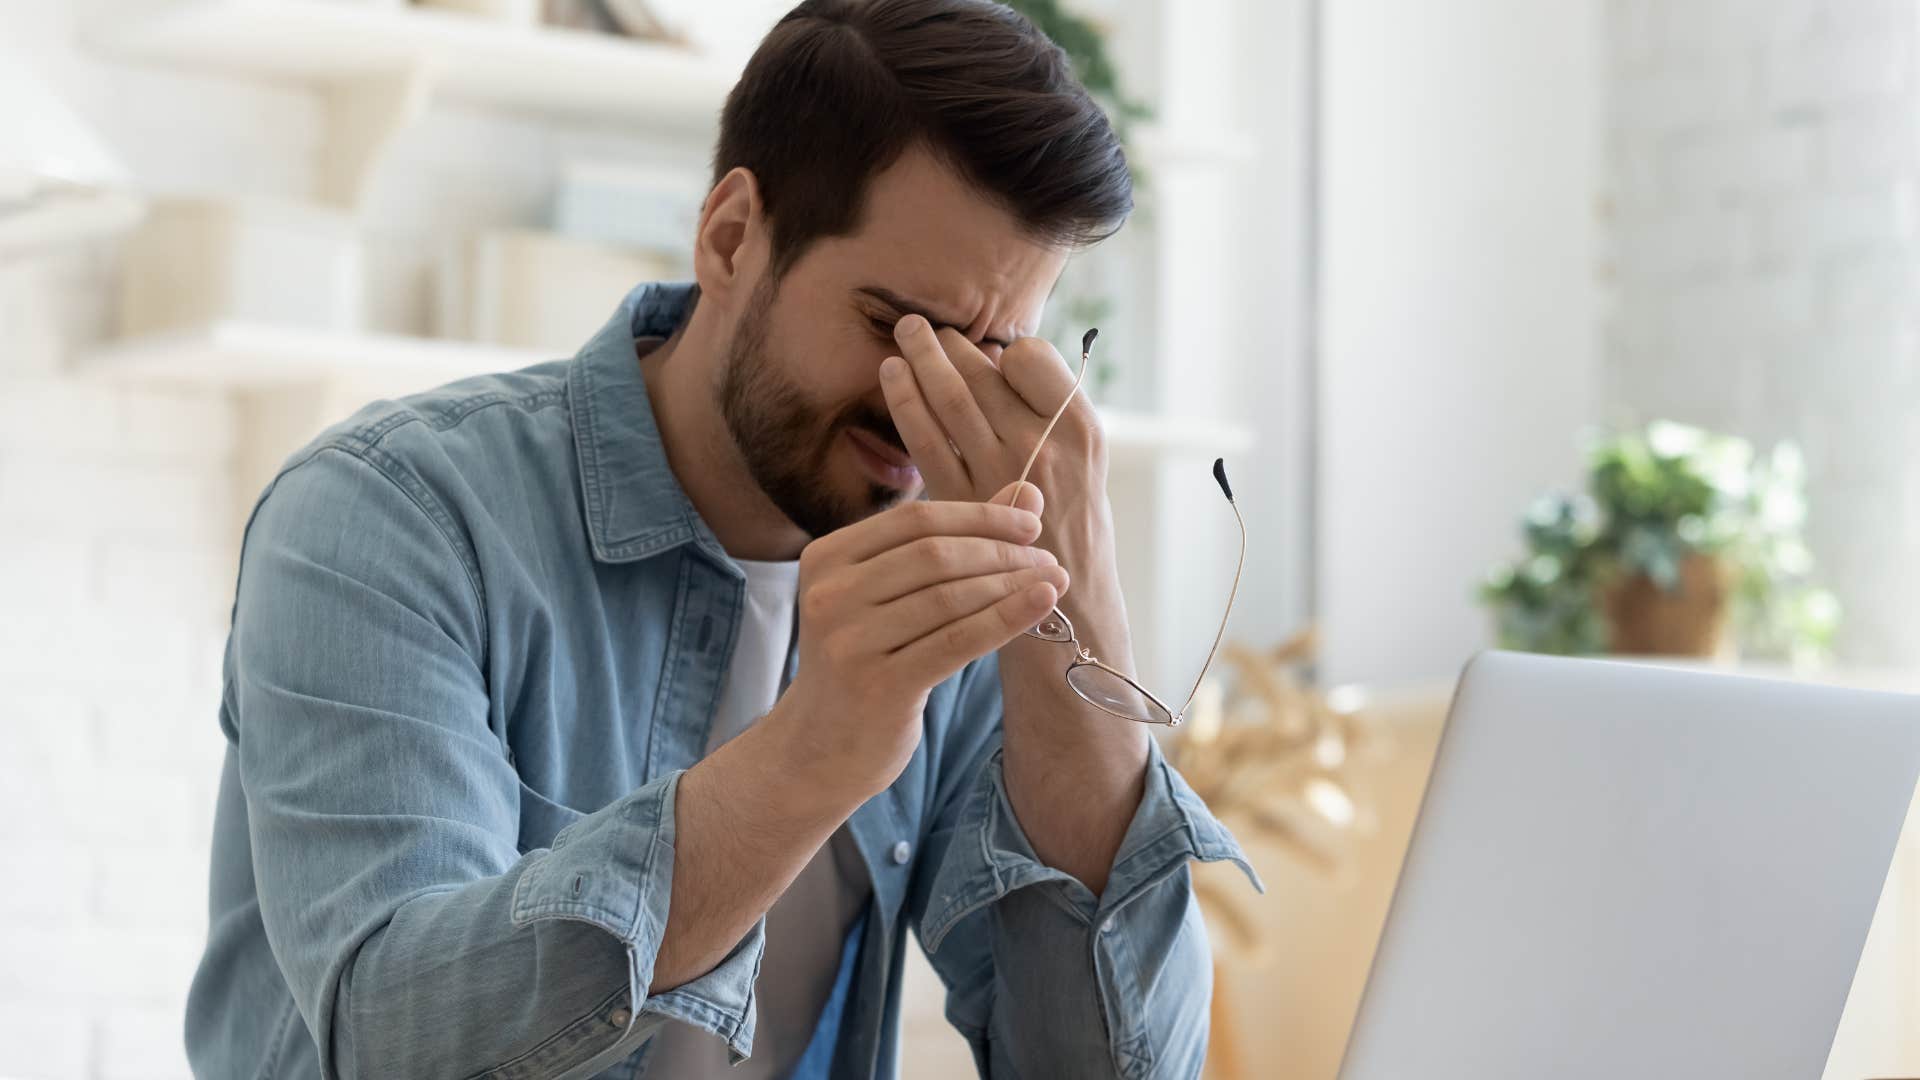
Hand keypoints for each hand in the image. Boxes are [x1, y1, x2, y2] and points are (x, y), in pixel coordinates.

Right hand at [772, 493, 1069, 797]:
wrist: (820, 747)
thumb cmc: (866, 660)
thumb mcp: (893, 596)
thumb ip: (952, 542)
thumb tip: (1026, 493)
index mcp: (826, 557)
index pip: (915, 519)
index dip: (979, 516)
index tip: (1030, 524)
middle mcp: (830, 594)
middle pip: (934, 554)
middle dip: (1001, 552)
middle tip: (1048, 559)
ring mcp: (849, 641)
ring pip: (949, 597)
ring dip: (1011, 585)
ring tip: (1053, 582)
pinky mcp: (878, 686)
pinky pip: (957, 641)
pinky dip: (1006, 618)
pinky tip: (1041, 604)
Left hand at [879, 315, 1105, 515]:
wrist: (1068, 602)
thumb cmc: (1074, 526)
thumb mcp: (1086, 462)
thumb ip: (1048, 413)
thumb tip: (995, 359)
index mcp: (1081, 428)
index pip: (1030, 358)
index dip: (1005, 351)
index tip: (990, 354)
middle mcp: (1042, 445)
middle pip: (984, 373)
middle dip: (947, 343)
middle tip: (920, 325)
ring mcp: (1000, 472)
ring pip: (950, 398)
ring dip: (921, 359)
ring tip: (904, 334)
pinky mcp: (962, 500)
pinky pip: (926, 438)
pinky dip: (905, 402)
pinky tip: (892, 377)